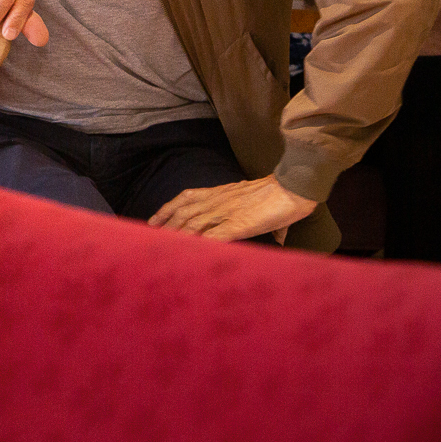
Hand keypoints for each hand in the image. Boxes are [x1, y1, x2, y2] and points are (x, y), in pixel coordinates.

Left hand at [149, 176, 314, 242]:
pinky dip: (197, 245)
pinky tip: (187, 254)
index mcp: (221, 192)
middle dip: (163, 227)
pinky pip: (212, 236)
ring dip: (173, 237)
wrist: (295, 187)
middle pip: (182, 213)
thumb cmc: (284, 196)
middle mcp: (218, 200)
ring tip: (158, 248)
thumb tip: (280, 236)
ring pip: (192, 224)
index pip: (185, 198)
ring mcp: (226, 212)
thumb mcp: (268, 205)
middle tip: (146, 238)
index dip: (167, 209)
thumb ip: (266, 221)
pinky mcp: (237, 225)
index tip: (153, 220)